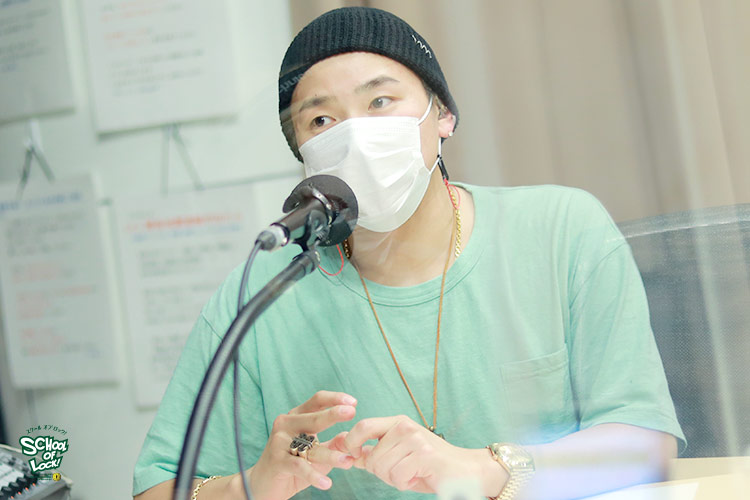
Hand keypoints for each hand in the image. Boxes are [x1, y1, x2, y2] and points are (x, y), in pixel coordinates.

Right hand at [247, 391, 356, 499]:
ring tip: (348, 462)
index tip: (354, 403)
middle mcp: (286, 424)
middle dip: (333, 414)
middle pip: (313, 418)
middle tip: (352, 412)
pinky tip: (326, 483)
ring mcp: (279, 441)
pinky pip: (299, 466)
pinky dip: (314, 476)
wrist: (263, 484)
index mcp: (297, 417)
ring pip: (310, 446)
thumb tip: (351, 436)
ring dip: (331, 455)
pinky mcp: (277, 460)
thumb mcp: (316, 453)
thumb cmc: (293, 465)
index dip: (335, 399)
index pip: (317, 401)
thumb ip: (333, 444)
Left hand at [343, 415, 506, 495]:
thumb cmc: (427, 465)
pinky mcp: (424, 454)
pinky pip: (397, 477)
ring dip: (394, 479)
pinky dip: (405, 484)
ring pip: (383, 468)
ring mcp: (415, 439)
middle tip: (399, 472)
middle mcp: (404, 426)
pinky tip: (418, 477)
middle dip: (380, 472)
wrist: (464, 470)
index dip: (351, 443)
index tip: (354, 457)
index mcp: (396, 422)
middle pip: (371, 456)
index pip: (363, 426)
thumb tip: (343, 448)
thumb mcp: (396, 455)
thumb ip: (371, 451)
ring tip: (411, 473)